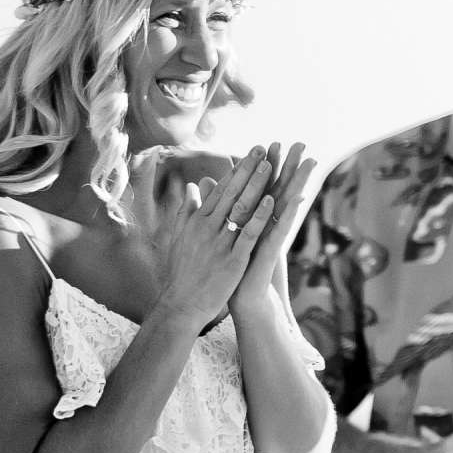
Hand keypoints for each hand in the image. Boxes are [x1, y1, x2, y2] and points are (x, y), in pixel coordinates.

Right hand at [143, 149, 273, 332]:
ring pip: (241, 208)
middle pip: (231, 193)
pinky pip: (248, 233)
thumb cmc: (182, 272)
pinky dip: (260, 216)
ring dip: (256, 184)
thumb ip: (187, 210)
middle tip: (263, 147)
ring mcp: (220, 242)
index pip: (221, 190)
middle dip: (248, 169)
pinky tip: (272, 200)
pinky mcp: (232, 259)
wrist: (182, 304)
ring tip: (270, 164)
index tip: (251, 152)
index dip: (237, 170)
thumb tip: (190, 186)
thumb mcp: (181, 237)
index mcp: (197, 221)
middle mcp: (208, 228)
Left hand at [226, 142, 316, 319]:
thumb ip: (217, 205)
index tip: (271, 142)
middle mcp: (267, 224)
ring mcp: (272, 236)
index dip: (267, 165)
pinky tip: (296, 198)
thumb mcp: (223, 232)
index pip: (262, 185)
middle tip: (299, 143)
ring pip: (287, 204)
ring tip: (309, 162)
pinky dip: (287, 214)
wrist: (240, 298)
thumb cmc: (233, 266)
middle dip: (289, 166)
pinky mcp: (272, 252)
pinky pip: (281, 229)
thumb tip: (204, 181)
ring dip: (298, 183)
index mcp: (255, 218)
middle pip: (279, 189)